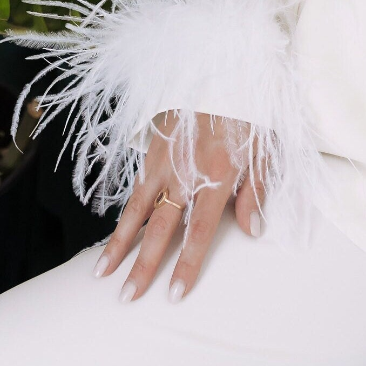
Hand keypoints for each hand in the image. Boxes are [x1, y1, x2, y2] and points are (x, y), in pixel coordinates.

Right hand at [92, 110, 266, 302]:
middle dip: (142, 266)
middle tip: (126, 297)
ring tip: (100, 273)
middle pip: (159, 229)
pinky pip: (135, 188)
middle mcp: (184, 174)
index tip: (173, 295)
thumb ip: (256, 192)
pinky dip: (123, 213)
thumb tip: (253, 230)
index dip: (186, 266)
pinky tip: (114, 232)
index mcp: (215, 177)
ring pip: (136, 211)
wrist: (224, 68)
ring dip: (118, 244)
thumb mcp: (265, 148)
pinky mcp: (152, 148)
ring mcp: (164, 161)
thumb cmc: (249, 110)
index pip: (197, 232)